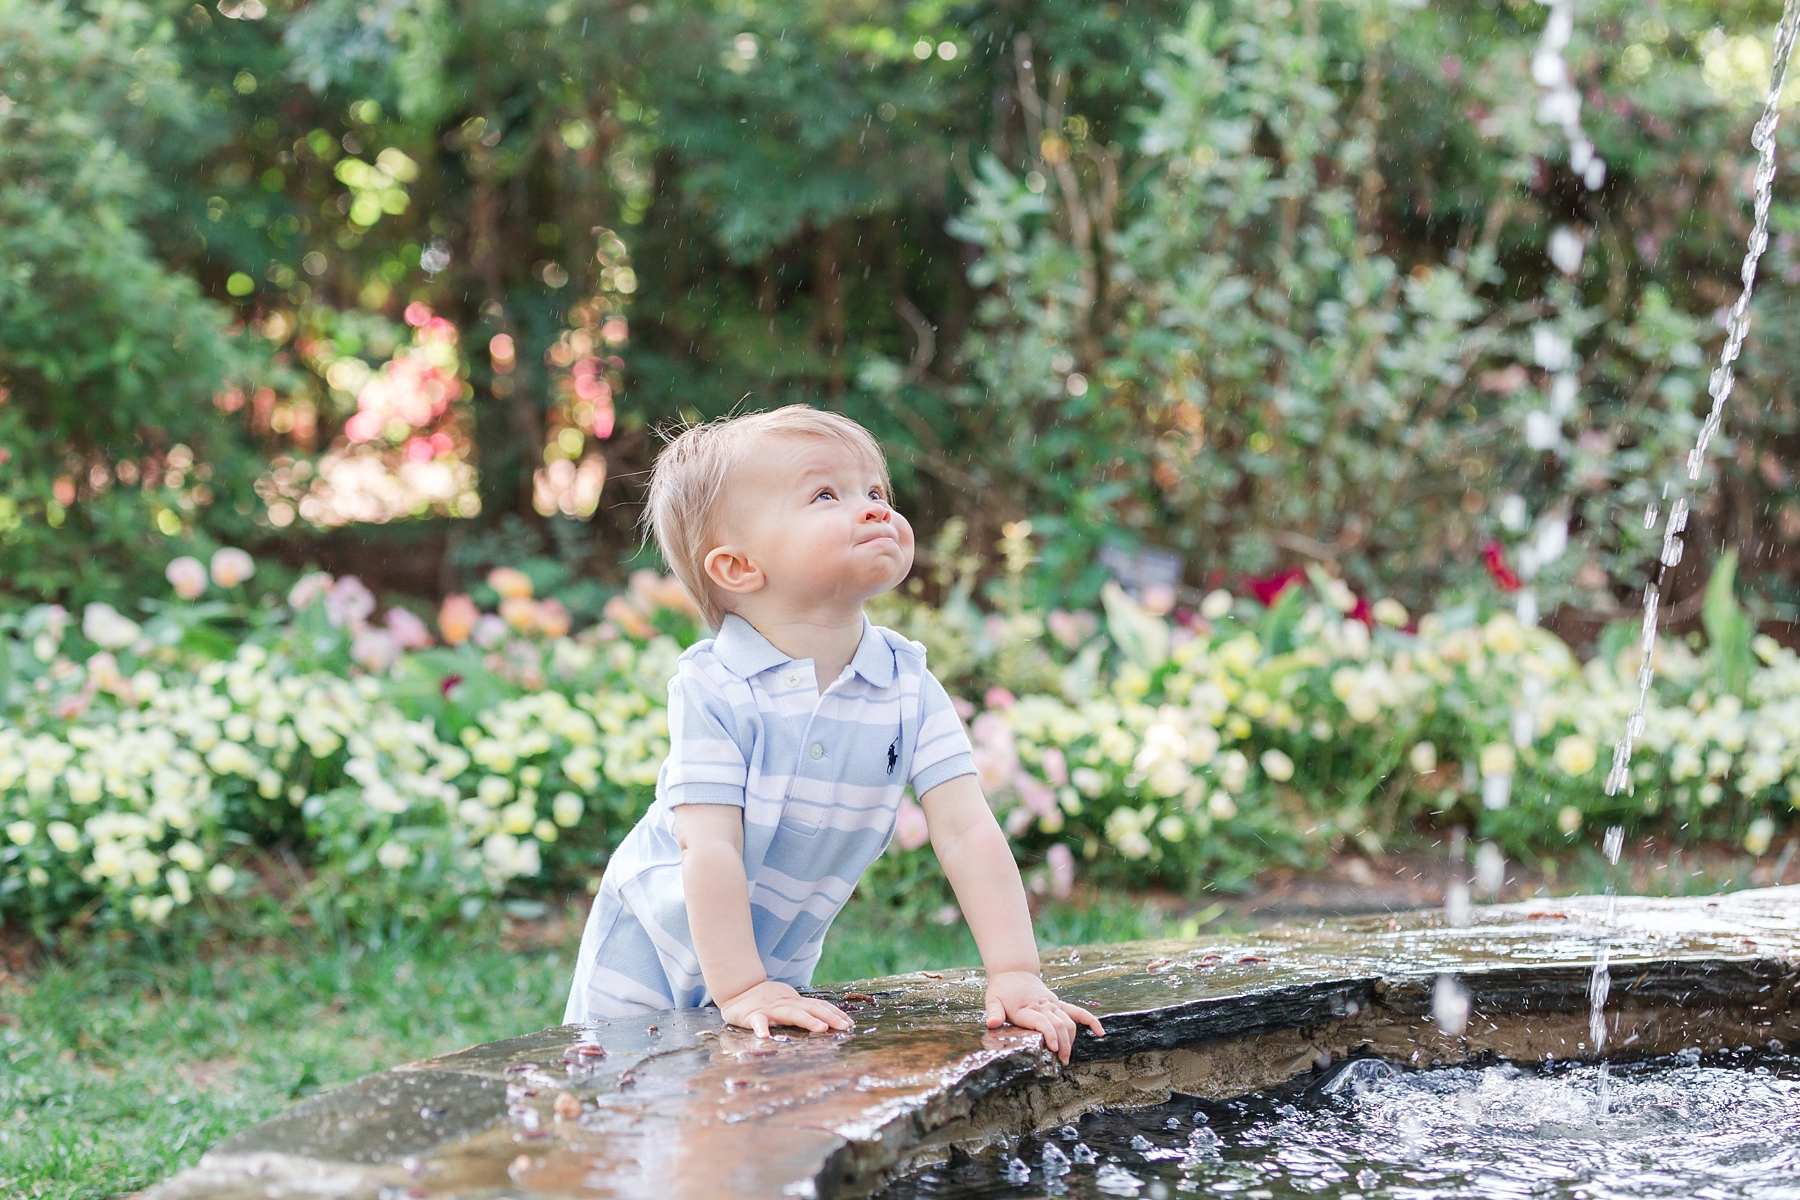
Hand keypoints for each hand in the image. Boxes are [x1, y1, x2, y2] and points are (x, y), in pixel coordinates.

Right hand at [718, 979, 853, 1038]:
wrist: (736, 991)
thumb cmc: (765, 1002)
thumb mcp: (786, 1004)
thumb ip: (802, 1011)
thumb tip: (826, 1023)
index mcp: (794, 1002)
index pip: (818, 1005)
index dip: (834, 1013)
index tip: (850, 1023)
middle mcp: (785, 1004)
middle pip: (810, 1008)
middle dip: (829, 1017)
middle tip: (844, 1026)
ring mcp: (769, 1009)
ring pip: (790, 1013)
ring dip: (807, 1020)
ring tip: (820, 1029)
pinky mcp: (752, 1016)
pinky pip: (757, 1023)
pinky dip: (762, 1029)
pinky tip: (765, 1038)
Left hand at [983, 970, 1104, 1063]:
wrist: (1014, 971)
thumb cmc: (1002, 989)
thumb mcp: (992, 1000)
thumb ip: (993, 1013)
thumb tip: (991, 1024)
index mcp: (1027, 1007)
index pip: (1042, 1021)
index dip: (1049, 1034)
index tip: (1052, 1049)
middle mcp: (1043, 1005)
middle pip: (1059, 1024)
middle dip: (1063, 1044)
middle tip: (1060, 1062)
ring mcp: (1053, 1003)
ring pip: (1069, 1021)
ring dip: (1071, 1040)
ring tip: (1066, 1058)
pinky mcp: (1059, 1003)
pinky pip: (1078, 1012)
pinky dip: (1090, 1021)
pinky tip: (1100, 1033)